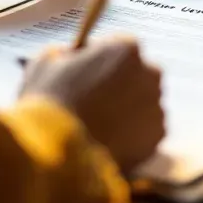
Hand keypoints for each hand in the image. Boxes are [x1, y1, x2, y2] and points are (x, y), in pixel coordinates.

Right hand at [21, 38, 164, 172]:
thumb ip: (65, 54)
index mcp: (126, 47)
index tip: (87, 74)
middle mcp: (150, 73)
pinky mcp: (157, 137)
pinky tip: (107, 142)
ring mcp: (156, 105)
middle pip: (137, 74)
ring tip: (98, 126)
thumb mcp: (45, 62)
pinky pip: (145, 130)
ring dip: (127, 110)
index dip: (101, 60)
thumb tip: (69, 58)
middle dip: (120, 84)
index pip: (119, 47)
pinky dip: (131, 135)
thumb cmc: (49, 102)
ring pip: (143, 103)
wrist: (57, 155)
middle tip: (93, 102)